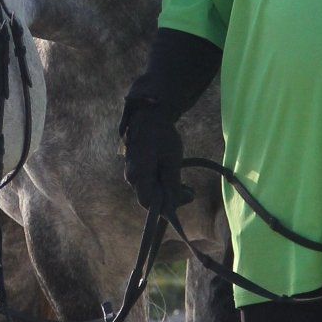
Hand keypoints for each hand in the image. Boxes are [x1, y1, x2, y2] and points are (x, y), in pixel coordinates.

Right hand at [119, 94, 191, 215]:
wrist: (149, 114)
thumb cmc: (161, 135)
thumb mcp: (172, 160)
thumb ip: (172, 184)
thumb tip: (177, 202)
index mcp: (138, 175)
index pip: (148, 203)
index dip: (167, 207)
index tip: (186, 198)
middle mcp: (132, 176)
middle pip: (150, 197)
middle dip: (170, 198)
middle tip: (189, 190)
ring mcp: (132, 171)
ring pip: (150, 189)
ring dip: (167, 190)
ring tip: (185, 185)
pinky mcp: (137, 166)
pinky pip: (149, 181)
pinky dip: (162, 182)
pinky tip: (174, 176)